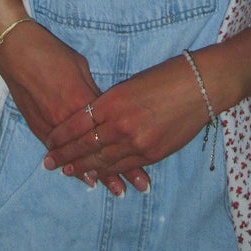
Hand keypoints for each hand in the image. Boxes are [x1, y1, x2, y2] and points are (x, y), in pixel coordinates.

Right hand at [0, 20, 149, 196]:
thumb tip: (108, 111)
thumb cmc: (52, 53)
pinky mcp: (38, 127)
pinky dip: (75, 166)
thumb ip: (94, 95)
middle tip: (138, 186)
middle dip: (120, 169)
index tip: (144, 167)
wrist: (17, 52)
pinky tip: (87, 180)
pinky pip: (61, 153)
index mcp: (83, 101)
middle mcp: (69, 119)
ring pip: (80, 156)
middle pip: (98, 149)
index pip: (111, 132)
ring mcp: (52, 126)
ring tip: (117, 190)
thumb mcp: (81, 69)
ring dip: (99, 173)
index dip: (127, 149)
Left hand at [43, 55, 208, 179]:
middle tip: (48, 163)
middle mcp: (121, 124)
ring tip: (68, 172)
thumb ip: (111, 103)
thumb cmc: (167, 75)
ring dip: (84, 167)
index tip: (48, 141)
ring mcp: (137, 142)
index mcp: (113, 101)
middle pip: (85, 145)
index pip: (77, 123)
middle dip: (65, 156)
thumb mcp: (131, 83)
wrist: (202, 85)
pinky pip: (125, 166)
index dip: (61, 135)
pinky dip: (110, 171)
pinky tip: (99, 175)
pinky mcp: (153, 154)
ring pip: (103, 160)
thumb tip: (95, 118)